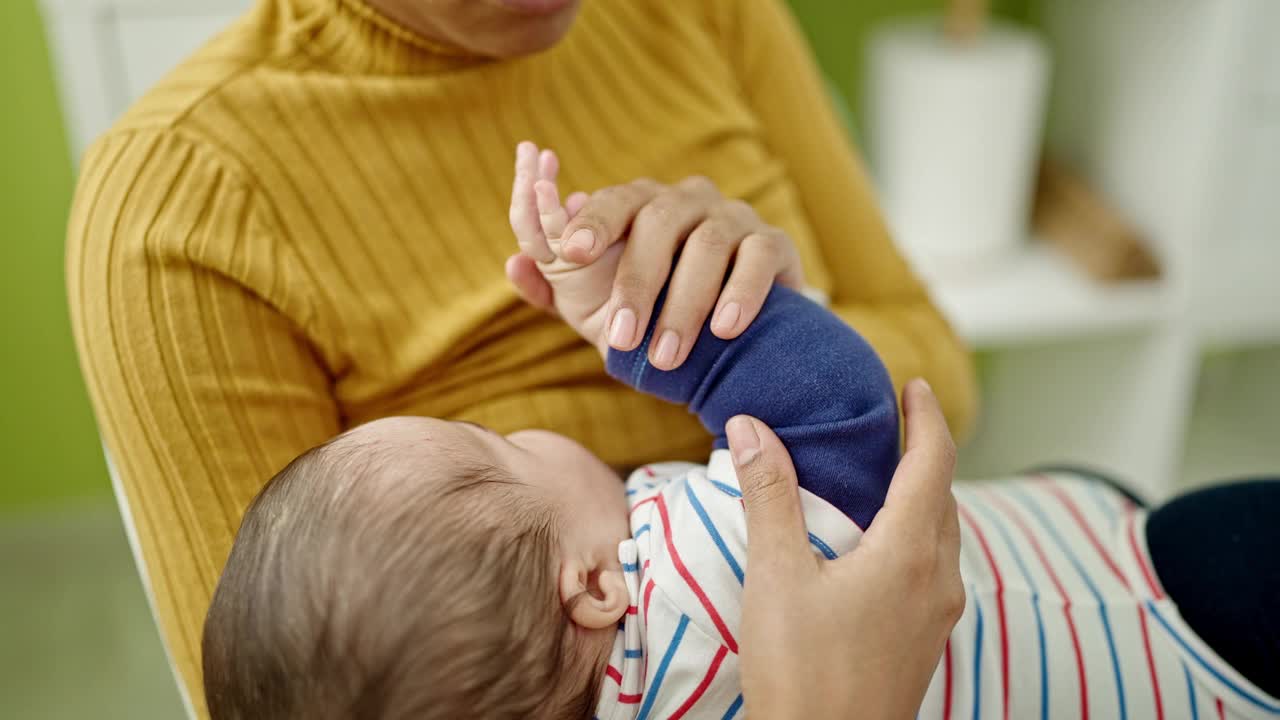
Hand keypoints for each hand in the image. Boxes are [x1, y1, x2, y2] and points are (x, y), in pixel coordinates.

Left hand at [507, 143, 804, 369]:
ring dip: (684, 303)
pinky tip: (723, 329)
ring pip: (708, 244)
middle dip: (637, 283)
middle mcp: (687, 200)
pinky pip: (759, 256)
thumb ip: (555, 287)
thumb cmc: (652, 313)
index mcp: (641, 204)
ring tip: (666, 355)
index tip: (569, 251)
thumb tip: (514, 263)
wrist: (728, 339)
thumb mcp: (597, 306)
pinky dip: (740, 292)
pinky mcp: (774, 244)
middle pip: (659, 221)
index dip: (592, 222)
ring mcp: (734, 217)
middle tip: (621, 340)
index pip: (614, 201)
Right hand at [728, 379, 963, 719]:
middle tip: (895, 423)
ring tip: (886, 476)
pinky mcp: (924, 642)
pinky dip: (916, 535)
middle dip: (926, 453)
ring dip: (923, 496)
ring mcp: (937, 616)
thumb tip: (754, 428)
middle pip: (945, 496)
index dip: (927, 418)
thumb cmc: (801, 671)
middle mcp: (938, 581)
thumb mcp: (777, 576)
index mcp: (909, 554)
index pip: (934, 463)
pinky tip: (879, 546)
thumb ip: (770, 497)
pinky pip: (933, 568)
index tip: (915, 385)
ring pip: (943, 536)